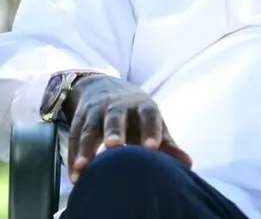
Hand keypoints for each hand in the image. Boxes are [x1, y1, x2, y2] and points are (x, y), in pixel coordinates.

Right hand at [63, 75, 191, 181]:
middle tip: (114, 145)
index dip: (151, 129)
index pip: (148, 114)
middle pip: (115, 116)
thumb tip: (187, 164)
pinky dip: (73, 155)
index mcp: (142, 106)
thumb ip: (167, 144)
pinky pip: (74, 137)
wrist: (103, 86)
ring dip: (86, 148)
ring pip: (89, 128)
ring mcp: (96, 111)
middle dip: (114, 130)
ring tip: (83, 167)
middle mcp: (117, 106)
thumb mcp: (152, 121)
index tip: (153, 147)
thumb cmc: (136, 114)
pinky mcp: (79, 119)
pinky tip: (75, 174)